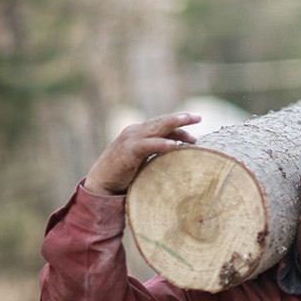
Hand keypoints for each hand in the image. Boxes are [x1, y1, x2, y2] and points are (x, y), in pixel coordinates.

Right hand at [84, 111, 201, 195]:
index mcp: (139, 134)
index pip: (162, 127)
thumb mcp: (142, 163)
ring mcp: (131, 140)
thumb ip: (155, 157)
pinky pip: (147, 145)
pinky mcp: (128, 152)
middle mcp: (135, 132)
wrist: (101, 184)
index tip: (195, 137)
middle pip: (161, 122)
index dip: (179, 129)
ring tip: (188, 120)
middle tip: (198, 117)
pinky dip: (160, 144)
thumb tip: (174, 161)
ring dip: (173, 123)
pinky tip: (172, 145)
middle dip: (180, 118)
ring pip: (156, 127)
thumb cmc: (123, 176)